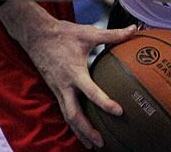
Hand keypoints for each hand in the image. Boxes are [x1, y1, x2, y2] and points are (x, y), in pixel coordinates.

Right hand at [0, 1, 135, 148]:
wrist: (36, 35)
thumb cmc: (64, 34)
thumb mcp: (89, 33)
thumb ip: (113, 34)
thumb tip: (134, 29)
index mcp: (74, 72)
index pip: (90, 92)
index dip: (105, 102)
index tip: (119, 111)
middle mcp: (64, 85)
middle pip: (74, 115)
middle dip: (87, 131)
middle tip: (102, 143)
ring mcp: (58, 90)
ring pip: (68, 117)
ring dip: (80, 131)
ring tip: (93, 145)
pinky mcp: (55, 90)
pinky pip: (64, 110)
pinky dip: (74, 122)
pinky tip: (83, 130)